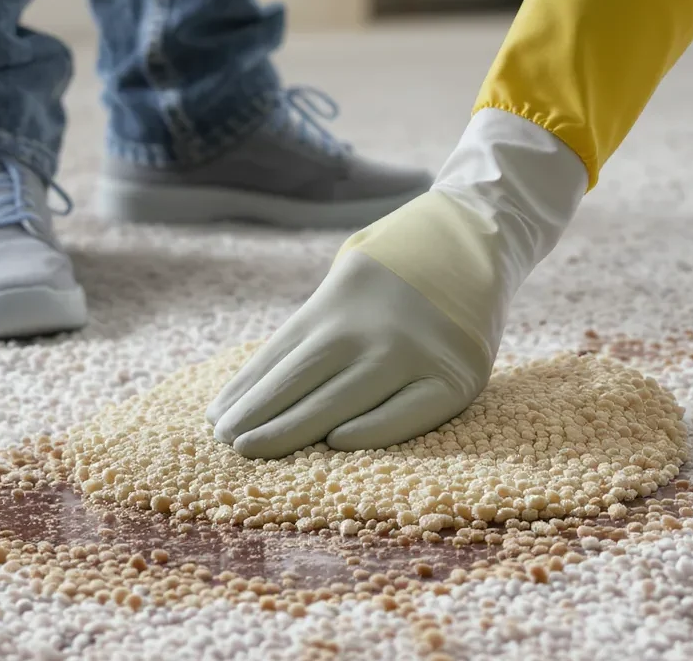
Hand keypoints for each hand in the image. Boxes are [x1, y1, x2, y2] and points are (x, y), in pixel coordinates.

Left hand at [208, 109, 587, 458]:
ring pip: (342, 401)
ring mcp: (413, 352)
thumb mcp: (346, 282)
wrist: (476, 240)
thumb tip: (255, 387)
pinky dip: (373, 430)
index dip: (247, 391)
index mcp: (337, 305)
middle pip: (301, 381)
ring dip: (292, 431)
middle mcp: (368, 328)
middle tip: (226, 443)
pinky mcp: (456, 376)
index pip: (280, 357)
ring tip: (252, 451)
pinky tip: (337, 444)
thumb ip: (312, 328)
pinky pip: (409, 413)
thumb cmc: (398, 273)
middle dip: (259, 416)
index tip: (216, 419)